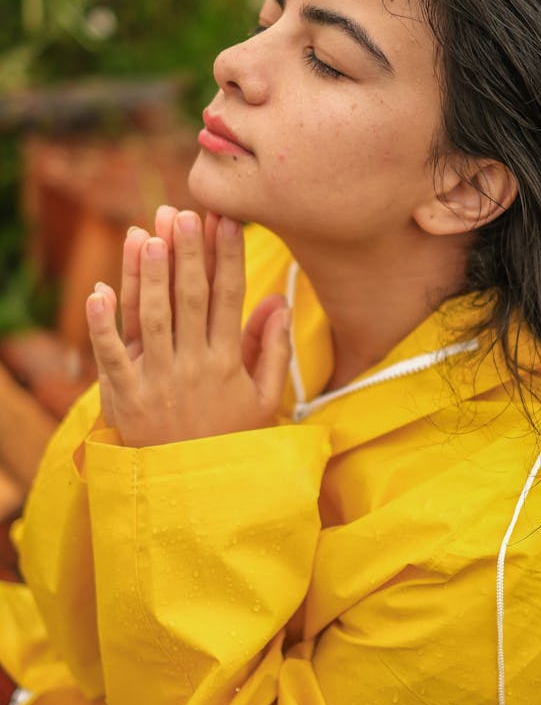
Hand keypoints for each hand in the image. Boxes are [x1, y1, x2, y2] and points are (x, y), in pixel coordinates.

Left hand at [87, 210, 290, 446]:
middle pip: (191, 299)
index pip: (229, 298)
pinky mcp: (125, 397)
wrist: (194, 490)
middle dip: (187, 254)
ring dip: (149, 276)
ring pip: (153, 318)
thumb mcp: (264, 398)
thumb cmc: (231, 438)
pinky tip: (98, 291)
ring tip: (147, 235)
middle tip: (183, 214)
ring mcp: (158, 380)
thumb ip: (273, 349)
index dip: (228, 257)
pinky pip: (112, 356)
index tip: (226, 221)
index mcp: (228, 362)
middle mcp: (194, 365)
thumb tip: (279, 302)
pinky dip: (102, 325)